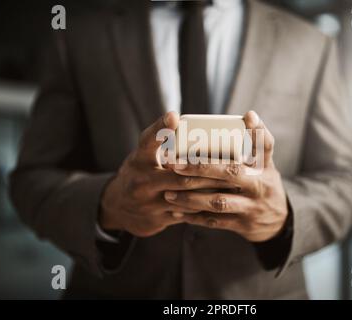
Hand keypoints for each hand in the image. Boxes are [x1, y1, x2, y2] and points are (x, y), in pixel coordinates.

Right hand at [99, 112, 231, 236]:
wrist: (118, 207)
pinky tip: (220, 201)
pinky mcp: (157, 218)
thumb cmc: (140, 173)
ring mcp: (149, 201)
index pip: (148, 140)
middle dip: (208, 170)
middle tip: (231, 164)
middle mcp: (141, 180)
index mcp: (139, 159)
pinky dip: (204, 206)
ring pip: (186, 195)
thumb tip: (190, 125)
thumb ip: (162, 145)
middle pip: (180, 173)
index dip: (160, 128)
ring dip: (211, 190)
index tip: (174, 116)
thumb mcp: (144, 157)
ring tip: (233, 184)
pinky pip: (186, 213)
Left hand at [164, 111, 287, 241]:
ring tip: (169, 193)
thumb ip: (255, 146)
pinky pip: (215, 221)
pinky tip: (177, 212)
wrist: (280, 221)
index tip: (247, 116)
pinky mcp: (243, 224)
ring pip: (219, 201)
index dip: (258, 129)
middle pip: (231, 173)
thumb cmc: (263, 185)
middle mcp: (260, 185)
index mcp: (264, 167)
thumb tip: (246, 116)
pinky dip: (195, 217)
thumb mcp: (265, 166)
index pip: (265, 144)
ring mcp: (252, 206)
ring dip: (191, 197)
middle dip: (201, 168)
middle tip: (175, 164)